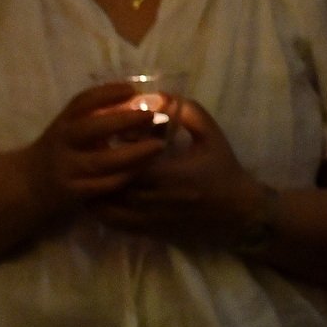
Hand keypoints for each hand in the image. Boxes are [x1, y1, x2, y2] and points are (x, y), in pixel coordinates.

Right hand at [25, 83, 172, 214]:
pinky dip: (126, 176)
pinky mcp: (76, 192)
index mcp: (64, 122)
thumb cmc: (62, 150)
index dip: (107, 93)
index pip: (82, 102)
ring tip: (158, 145)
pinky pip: (104, 185)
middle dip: (122, 121)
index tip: (132, 89)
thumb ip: (96, 116)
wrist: (31, 184)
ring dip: (133, 153)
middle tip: (151, 116)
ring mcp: (68, 168)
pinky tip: (143, 169)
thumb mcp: (70, 128)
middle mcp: (63, 142)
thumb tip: (139, 100)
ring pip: (101, 161)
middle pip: (90, 128)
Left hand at [89, 99, 267, 248]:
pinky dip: (102, 210)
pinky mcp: (150, 231)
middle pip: (112, 185)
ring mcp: (151, 219)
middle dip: (97, 170)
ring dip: (94, 191)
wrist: (238, 212)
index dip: (111, 150)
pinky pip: (116, 223)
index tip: (105, 136)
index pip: (128, 162)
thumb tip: (158, 96)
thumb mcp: (212, 135)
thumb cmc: (224, 170)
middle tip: (88, 153)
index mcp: (171, 174)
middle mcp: (157, 199)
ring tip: (88, 174)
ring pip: (108, 207)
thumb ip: (188, 113)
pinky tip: (98, 196)